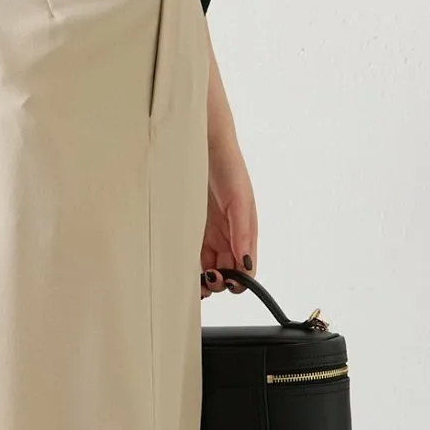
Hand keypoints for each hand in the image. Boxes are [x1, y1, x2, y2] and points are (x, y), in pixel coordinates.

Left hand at [201, 131, 257, 298]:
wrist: (204, 146)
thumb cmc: (229, 169)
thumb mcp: (239, 201)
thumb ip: (243, 232)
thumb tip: (246, 263)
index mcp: (245, 234)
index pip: (246, 270)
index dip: (238, 281)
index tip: (225, 280)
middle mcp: (229, 238)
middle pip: (227, 274)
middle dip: (219, 284)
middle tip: (206, 280)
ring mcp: (209, 236)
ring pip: (209, 270)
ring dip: (203, 281)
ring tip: (193, 281)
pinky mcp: (191, 231)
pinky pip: (192, 257)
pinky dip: (189, 268)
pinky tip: (182, 270)